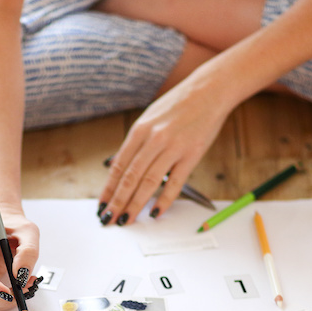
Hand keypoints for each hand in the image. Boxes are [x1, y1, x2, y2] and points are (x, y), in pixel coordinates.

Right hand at [0, 214, 40, 310]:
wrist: (8, 228)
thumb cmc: (14, 227)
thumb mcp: (28, 232)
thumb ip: (28, 252)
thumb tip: (21, 275)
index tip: (6, 291)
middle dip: (0, 299)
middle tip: (24, 291)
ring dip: (3, 302)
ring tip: (24, 286)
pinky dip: (3, 301)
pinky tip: (17, 288)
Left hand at [98, 73, 230, 224]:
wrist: (210, 90)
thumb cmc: (178, 105)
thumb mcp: (150, 118)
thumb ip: (136, 143)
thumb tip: (120, 168)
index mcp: (139, 130)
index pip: (118, 167)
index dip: (108, 189)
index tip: (102, 205)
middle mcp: (153, 139)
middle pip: (130, 178)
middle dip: (117, 202)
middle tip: (109, 219)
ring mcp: (173, 147)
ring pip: (149, 182)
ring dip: (135, 205)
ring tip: (127, 220)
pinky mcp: (192, 154)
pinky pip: (175, 182)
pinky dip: (164, 200)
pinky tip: (155, 212)